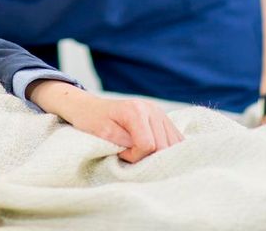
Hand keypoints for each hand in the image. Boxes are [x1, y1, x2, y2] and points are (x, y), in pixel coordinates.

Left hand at [28, 80, 182, 161]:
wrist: (90, 107)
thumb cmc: (92, 120)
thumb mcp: (101, 131)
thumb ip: (123, 142)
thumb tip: (145, 152)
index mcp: (136, 110)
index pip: (148, 145)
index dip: (134, 156)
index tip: (120, 152)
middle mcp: (152, 109)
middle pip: (162, 147)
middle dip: (146, 157)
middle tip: (128, 152)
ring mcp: (160, 113)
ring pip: (173, 146)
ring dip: (157, 154)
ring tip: (138, 150)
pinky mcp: (164, 119)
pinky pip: (175, 140)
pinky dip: (166, 150)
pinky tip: (152, 151)